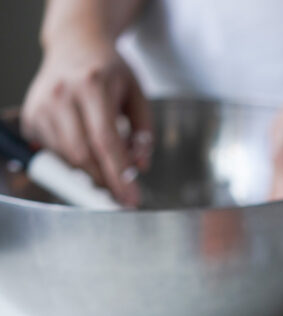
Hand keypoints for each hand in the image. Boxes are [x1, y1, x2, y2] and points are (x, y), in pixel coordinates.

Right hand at [22, 37, 151, 205]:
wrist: (75, 44)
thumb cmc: (108, 71)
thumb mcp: (136, 94)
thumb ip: (143, 133)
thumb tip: (140, 167)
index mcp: (92, 84)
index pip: (105, 140)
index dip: (118, 174)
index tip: (131, 198)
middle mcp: (62, 94)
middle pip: (82, 155)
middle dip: (104, 183)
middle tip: (120, 197)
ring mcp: (42, 105)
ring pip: (66, 159)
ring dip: (88, 176)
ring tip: (106, 173)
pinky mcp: (31, 115)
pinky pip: (53, 154)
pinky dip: (71, 164)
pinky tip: (86, 156)